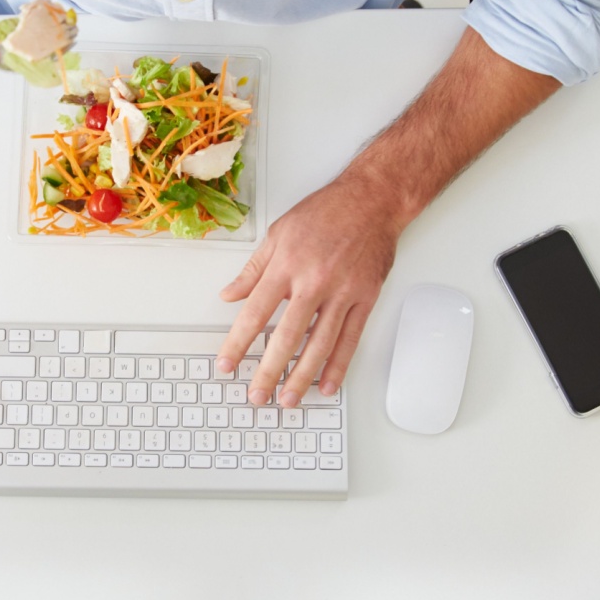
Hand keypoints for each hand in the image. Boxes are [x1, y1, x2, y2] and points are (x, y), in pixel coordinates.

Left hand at [216, 173, 403, 406]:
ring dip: (302, 377)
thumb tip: (229, 294)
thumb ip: (253, 269)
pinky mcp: (365, 299)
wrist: (372, 200)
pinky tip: (327, 384)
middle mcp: (314, 282)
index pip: (255, 313)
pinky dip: (338, 365)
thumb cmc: (325, 212)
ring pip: (320, 344)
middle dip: (269, 371)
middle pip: (287, 337)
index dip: (238, 343)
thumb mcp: (278, 233)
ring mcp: (343, 293)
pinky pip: (350, 339)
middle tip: (257, 396)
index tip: (227, 364)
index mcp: (287, 265)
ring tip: (288, 399)